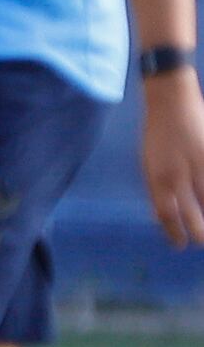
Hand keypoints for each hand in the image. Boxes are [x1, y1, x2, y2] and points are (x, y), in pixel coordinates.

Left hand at [142, 70, 203, 247]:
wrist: (171, 101)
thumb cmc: (157, 134)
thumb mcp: (148, 163)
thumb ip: (157, 187)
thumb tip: (162, 213)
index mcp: (157, 178)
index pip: (165, 214)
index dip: (173, 233)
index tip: (179, 245)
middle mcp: (178, 176)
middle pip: (192, 214)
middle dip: (199, 233)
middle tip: (201, 243)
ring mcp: (199, 165)